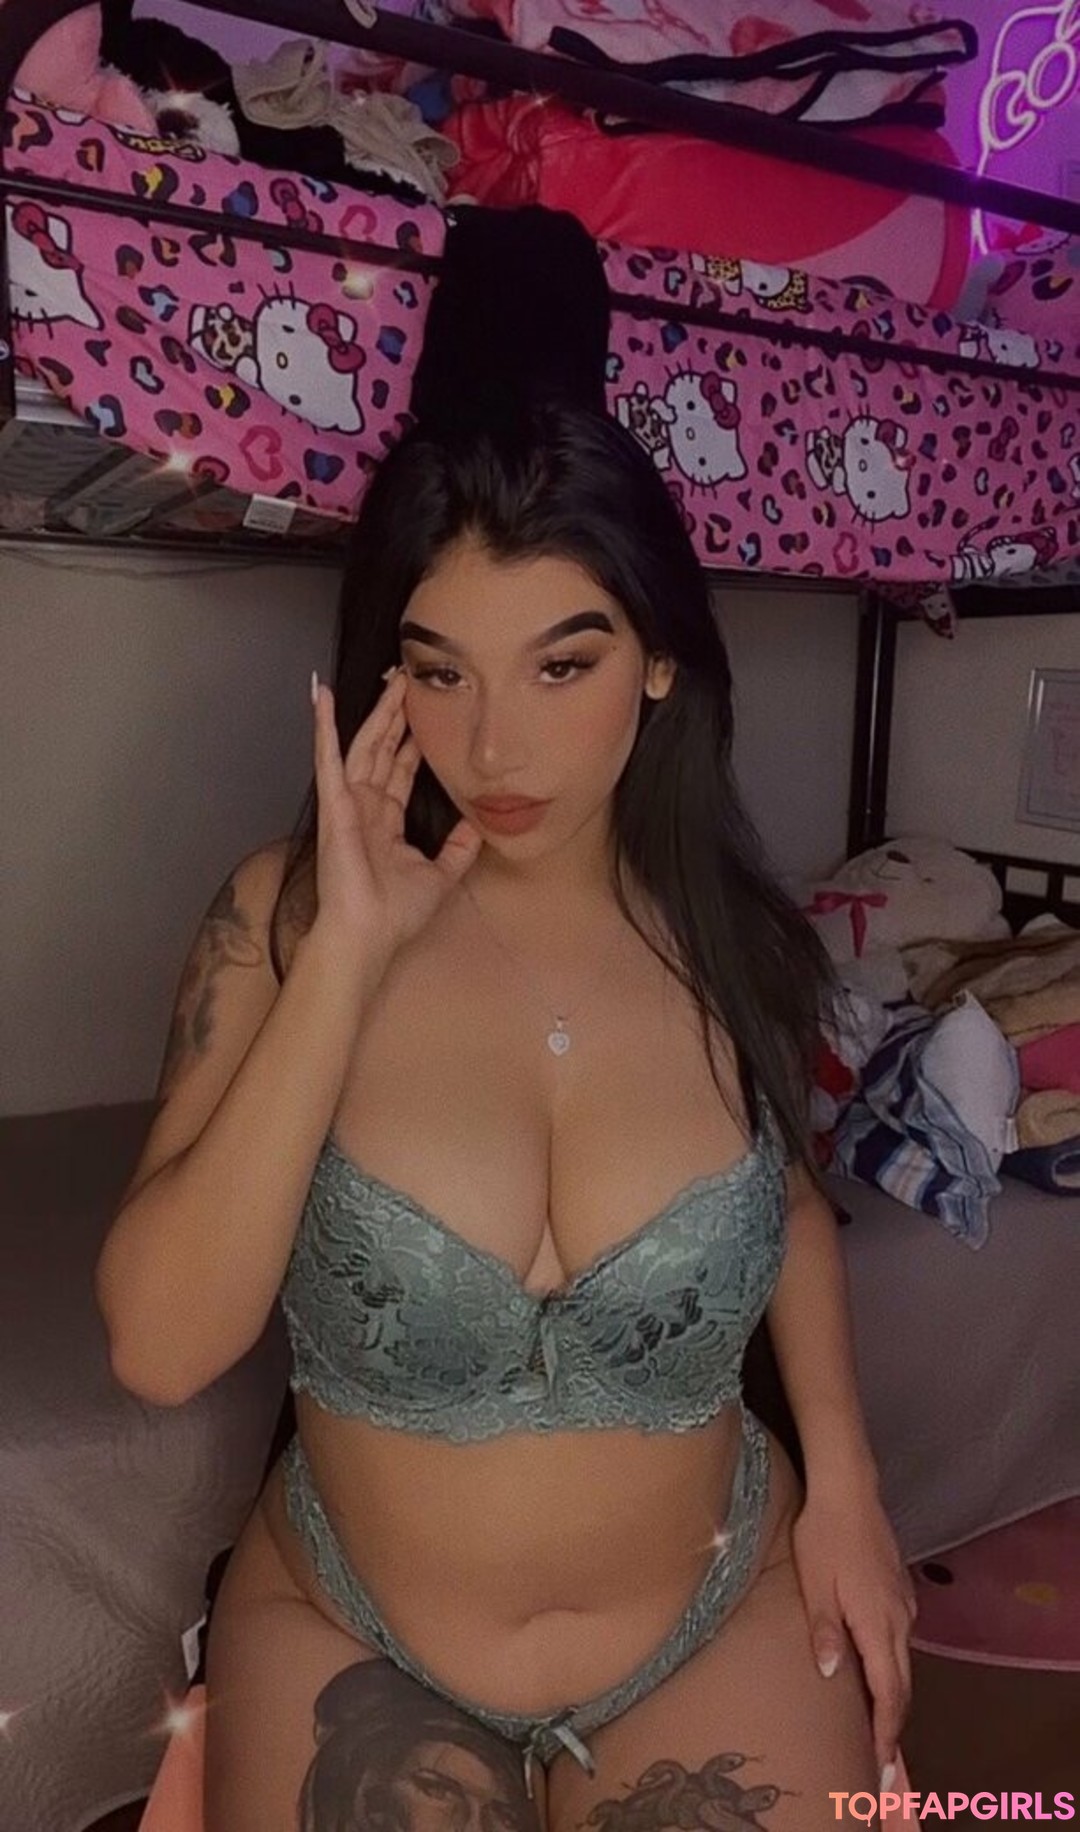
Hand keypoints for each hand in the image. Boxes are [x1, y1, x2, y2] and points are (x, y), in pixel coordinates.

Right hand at [311, 667, 482, 959]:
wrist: (367, 936)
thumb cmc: (394, 914)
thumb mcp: (440, 875)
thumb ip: (458, 848)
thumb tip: (478, 825)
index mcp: (385, 821)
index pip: (402, 769)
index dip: (413, 740)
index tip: (426, 712)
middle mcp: (364, 807)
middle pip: (383, 749)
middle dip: (396, 714)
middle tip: (408, 679)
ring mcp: (347, 804)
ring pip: (364, 745)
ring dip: (376, 711)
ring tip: (389, 678)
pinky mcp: (334, 805)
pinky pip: (329, 758)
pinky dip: (324, 726)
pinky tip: (323, 696)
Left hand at [791, 1485, 916, 1778]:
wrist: (849, 1489)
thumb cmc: (824, 1536)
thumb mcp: (814, 1584)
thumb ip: (824, 1631)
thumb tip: (830, 1676)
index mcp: (878, 1623)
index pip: (889, 1690)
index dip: (886, 1729)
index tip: (882, 1761)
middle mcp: (899, 1618)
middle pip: (902, 1682)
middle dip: (893, 1722)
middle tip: (883, 1757)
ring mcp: (903, 1602)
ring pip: (904, 1659)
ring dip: (894, 1693)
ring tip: (878, 1720)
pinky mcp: (900, 1588)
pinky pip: (901, 1637)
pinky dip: (892, 1663)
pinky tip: (877, 1666)